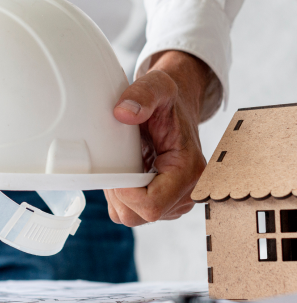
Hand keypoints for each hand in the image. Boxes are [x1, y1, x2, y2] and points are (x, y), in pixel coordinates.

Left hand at [104, 50, 214, 226]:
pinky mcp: (165, 203)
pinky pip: (133, 211)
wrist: (175, 105)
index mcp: (189, 170)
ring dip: (119, 193)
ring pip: (134, 216)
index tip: (113, 169)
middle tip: (115, 161)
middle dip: (119, 192)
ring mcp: (176, 200)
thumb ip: (142, 95)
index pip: (151, 205)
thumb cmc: (167, 99)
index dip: (125, 192)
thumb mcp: (157, 86)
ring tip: (122, 163)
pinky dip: (122, 195)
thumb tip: (123, 113)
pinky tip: (126, 170)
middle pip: (140, 216)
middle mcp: (188, 191)